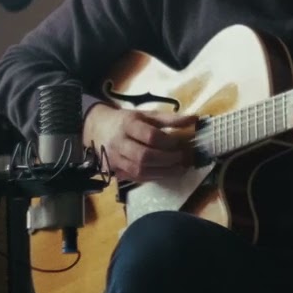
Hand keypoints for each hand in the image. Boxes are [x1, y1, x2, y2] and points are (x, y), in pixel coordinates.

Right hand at [84, 104, 198, 182]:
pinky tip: (165, 173)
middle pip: (144, 156)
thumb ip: (170, 118)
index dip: (168, 142)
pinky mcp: (114, 171)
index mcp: (127, 124)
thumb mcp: (146, 115)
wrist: (98, 128)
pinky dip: (153, 177)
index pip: (150, 136)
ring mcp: (114, 159)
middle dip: (166, 160)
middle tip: (181, 158)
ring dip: (162, 172)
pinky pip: (135, 178)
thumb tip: (194, 119)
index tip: (180, 144)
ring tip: (178, 169)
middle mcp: (119, 142)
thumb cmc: (127, 121)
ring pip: (139, 170)